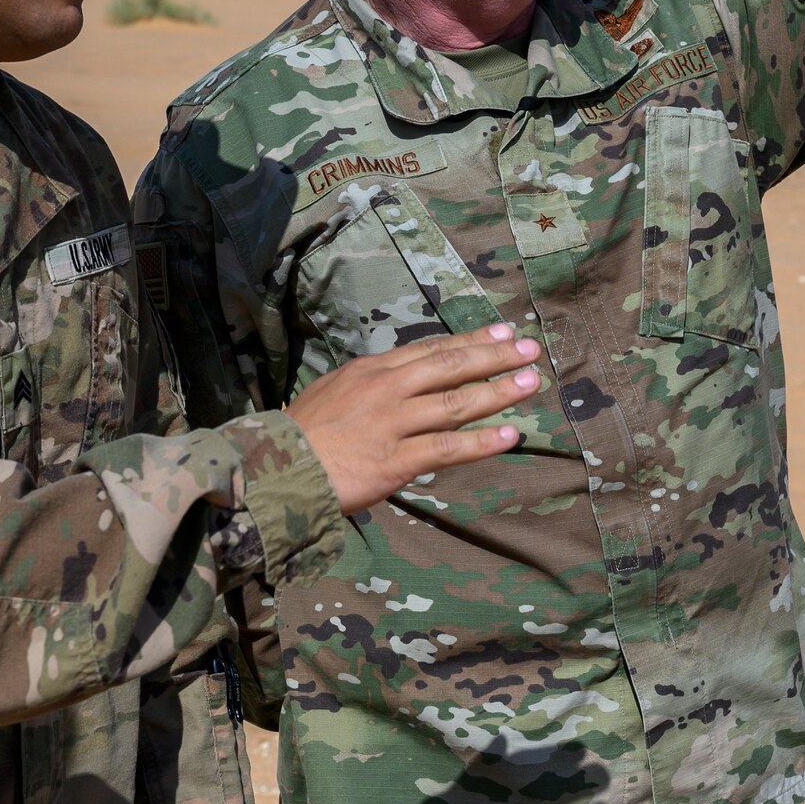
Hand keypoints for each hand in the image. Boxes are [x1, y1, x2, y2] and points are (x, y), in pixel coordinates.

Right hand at [285, 323, 540, 513]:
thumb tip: (401, 379)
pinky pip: (447, 448)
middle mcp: (386, 389)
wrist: (272, 470)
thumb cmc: (299, 435)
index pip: (430, 350)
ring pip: (456, 402)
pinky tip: (510, 434)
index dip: (470, 341)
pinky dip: (482, 441)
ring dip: (498, 391)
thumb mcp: (333, 391)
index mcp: (371, 370)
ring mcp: (392, 423)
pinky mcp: (395, 460)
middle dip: (494, 356)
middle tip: (530, 348)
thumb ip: (370, 384)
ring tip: (532, 382)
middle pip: (450, 366)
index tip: (502, 333)